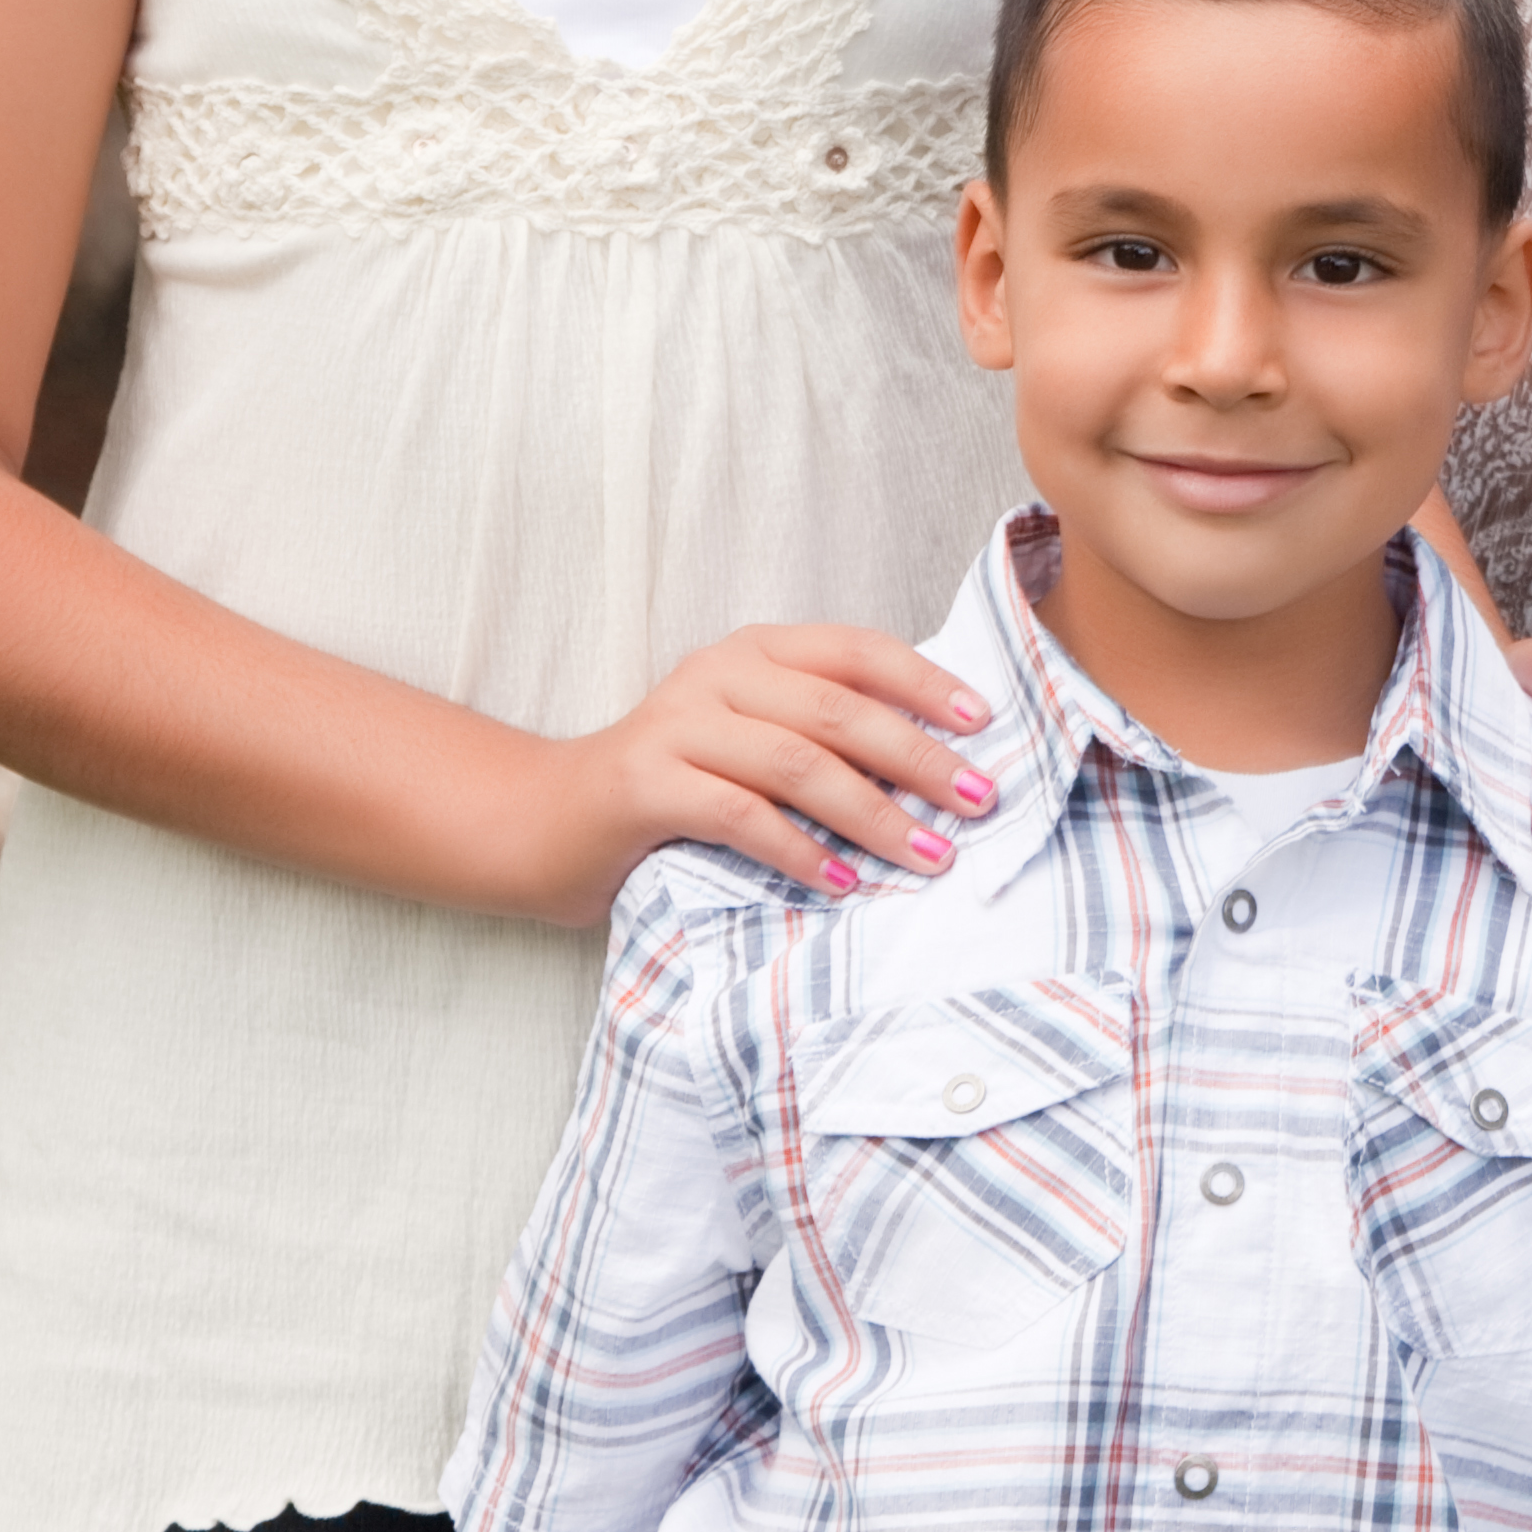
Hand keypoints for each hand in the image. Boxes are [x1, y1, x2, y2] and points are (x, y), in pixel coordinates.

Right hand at [520, 624, 1001, 929]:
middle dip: (919, 757)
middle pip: (840, 709)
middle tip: (979, 801)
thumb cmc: (674, 788)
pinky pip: (739, 814)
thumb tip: (936, 768)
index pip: (857, 650)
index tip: (985, 723)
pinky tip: (841, 881)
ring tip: (929, 854)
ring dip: (874, 814)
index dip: (925, 682)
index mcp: (755, 652)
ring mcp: (677, 726)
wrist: (546, 822)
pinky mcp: (645, 783)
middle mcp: (717, 675)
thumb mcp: (752, 742)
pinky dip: (799, 849)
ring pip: (798, 763)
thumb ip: (822, 737)